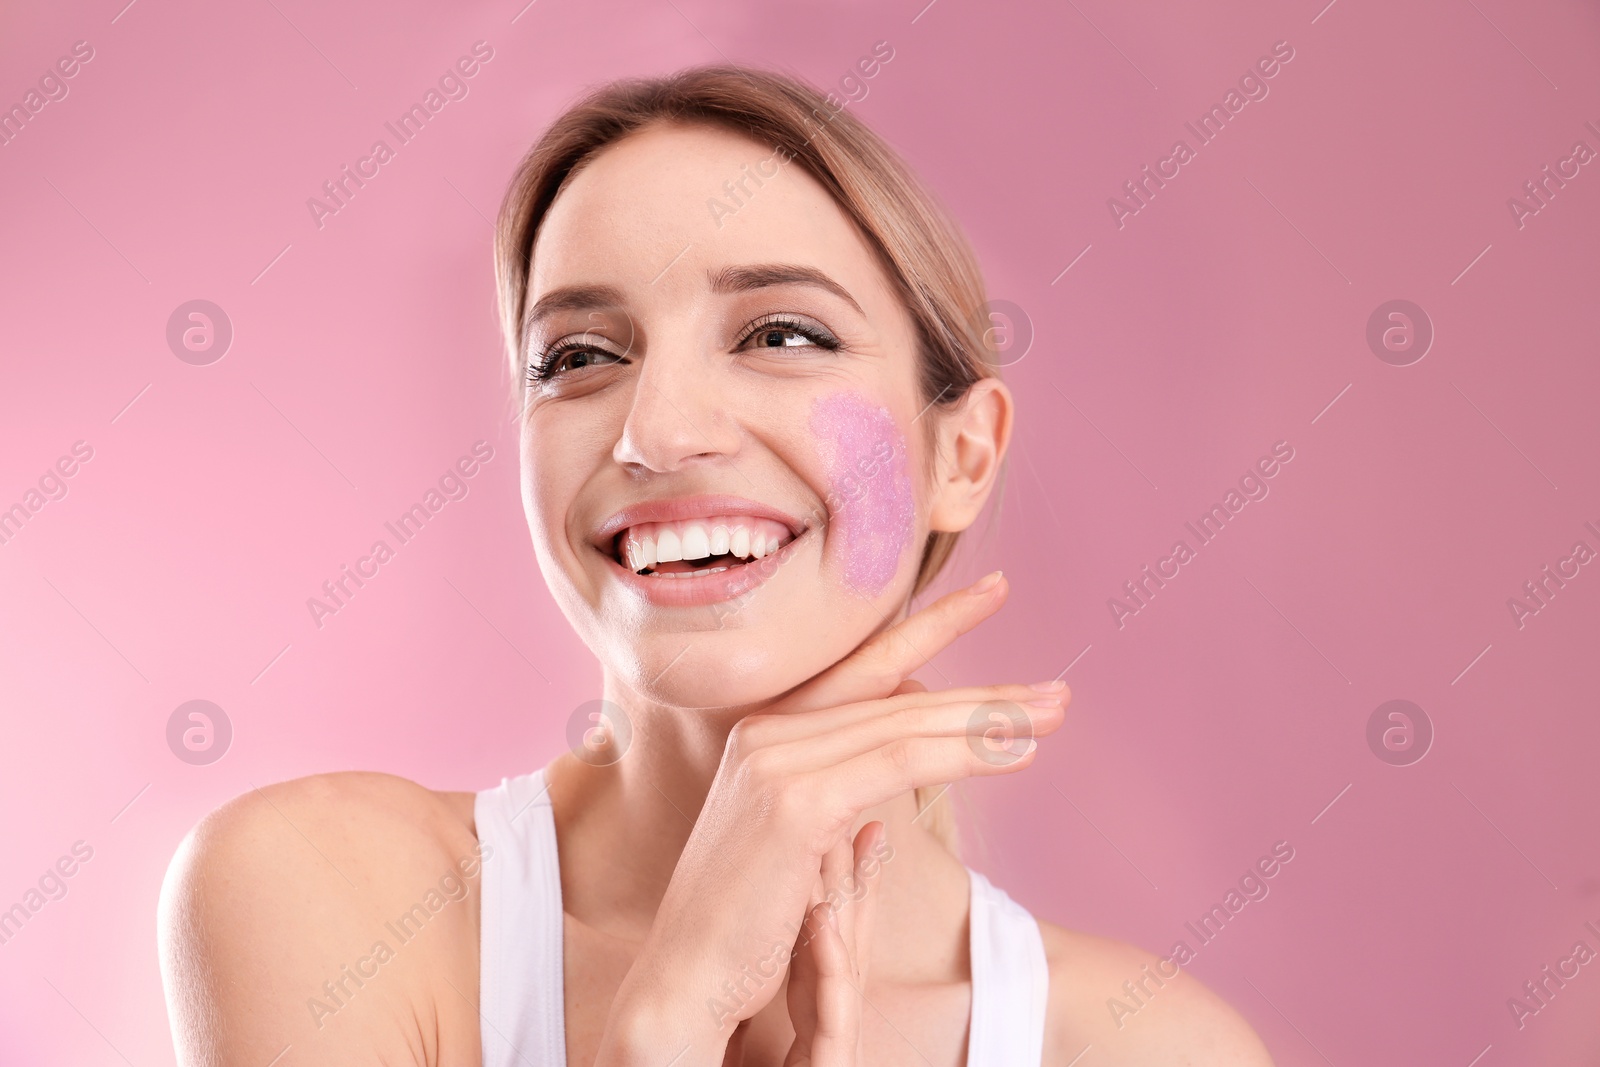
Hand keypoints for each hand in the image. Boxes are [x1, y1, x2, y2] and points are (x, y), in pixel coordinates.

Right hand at [596, 572, 1068, 1064]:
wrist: (682, 980)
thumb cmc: (743, 926)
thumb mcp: (797, 843)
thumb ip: (838, 794)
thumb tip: (892, 771)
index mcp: (764, 732)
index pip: (862, 669)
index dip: (929, 627)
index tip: (989, 594)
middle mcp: (766, 731)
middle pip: (897, 695)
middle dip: (982, 693)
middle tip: (1057, 691)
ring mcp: (775, 761)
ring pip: (906, 724)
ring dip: (990, 719)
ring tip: (1054, 714)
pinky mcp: (795, 802)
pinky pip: (901, 763)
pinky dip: (966, 754)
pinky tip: (1017, 752)